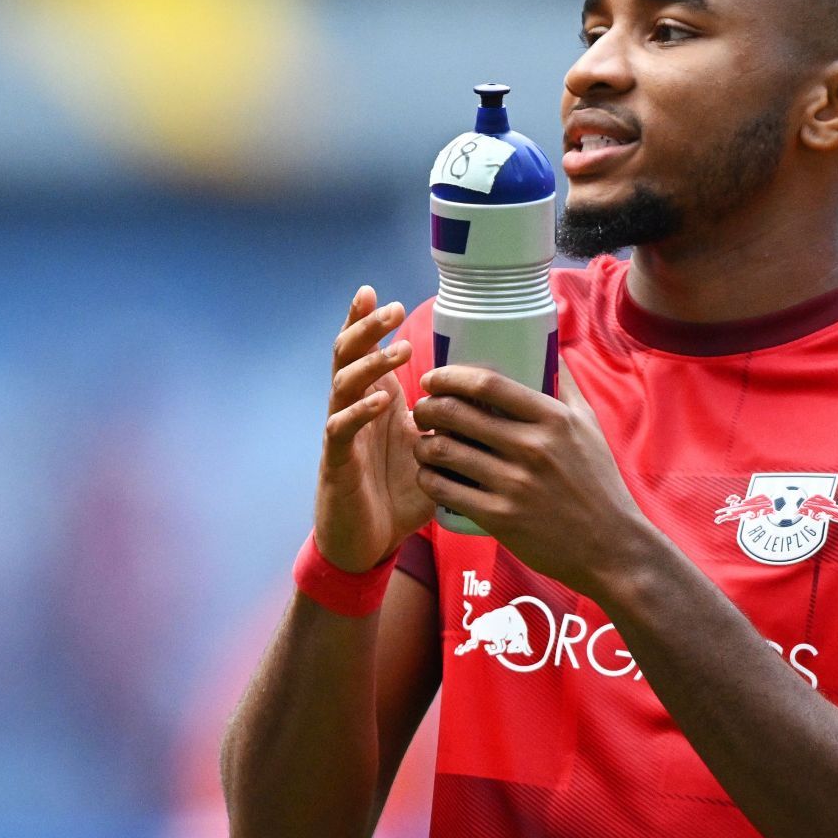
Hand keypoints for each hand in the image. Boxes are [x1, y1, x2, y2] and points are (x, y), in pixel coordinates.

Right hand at [313, 285, 434, 571]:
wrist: (369, 543)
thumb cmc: (400, 494)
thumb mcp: (434, 449)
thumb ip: (454, 423)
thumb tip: (501, 403)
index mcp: (376, 402)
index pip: (366, 351)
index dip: (368, 322)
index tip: (386, 294)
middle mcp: (353, 410)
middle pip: (347, 355)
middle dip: (366, 328)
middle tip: (391, 307)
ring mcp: (342, 434)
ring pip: (342, 385)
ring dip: (370, 364)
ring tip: (397, 351)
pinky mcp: (336, 463)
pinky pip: (341, 429)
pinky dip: (360, 412)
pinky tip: (381, 400)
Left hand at [411, 356, 657, 594]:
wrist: (610, 546)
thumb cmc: (599, 482)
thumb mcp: (590, 426)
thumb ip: (567, 387)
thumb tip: (550, 348)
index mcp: (553, 419)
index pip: (487, 383)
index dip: (450, 376)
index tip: (434, 378)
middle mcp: (532, 447)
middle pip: (456, 413)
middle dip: (426, 407)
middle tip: (422, 411)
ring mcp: (514, 484)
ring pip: (442, 451)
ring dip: (422, 444)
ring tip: (424, 444)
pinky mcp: (500, 518)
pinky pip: (445, 490)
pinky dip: (428, 479)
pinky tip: (430, 476)